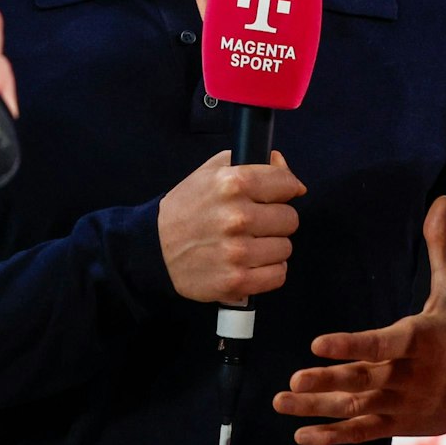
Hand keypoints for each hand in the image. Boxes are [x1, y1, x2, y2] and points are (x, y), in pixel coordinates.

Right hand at [157, 150, 304, 304]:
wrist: (155, 248)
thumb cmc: (187, 208)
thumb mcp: (212, 171)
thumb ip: (255, 162)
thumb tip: (290, 175)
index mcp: (233, 184)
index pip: (287, 184)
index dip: (283, 189)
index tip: (275, 196)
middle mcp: (237, 217)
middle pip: (290, 219)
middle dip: (276, 219)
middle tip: (255, 222)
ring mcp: (237, 252)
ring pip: (285, 248)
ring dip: (271, 247)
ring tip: (249, 243)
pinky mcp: (236, 281)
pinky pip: (278, 275)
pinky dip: (268, 271)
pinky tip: (251, 262)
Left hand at [272, 197, 445, 444]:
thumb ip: (441, 246)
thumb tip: (438, 200)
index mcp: (420, 340)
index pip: (382, 344)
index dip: (350, 345)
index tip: (316, 344)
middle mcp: (410, 376)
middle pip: (363, 378)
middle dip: (327, 380)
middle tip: (293, 379)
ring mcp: (403, 405)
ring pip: (355, 407)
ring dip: (317, 407)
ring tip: (281, 401)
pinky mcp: (398, 424)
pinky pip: (362, 433)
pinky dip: (333, 436)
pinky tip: (301, 435)